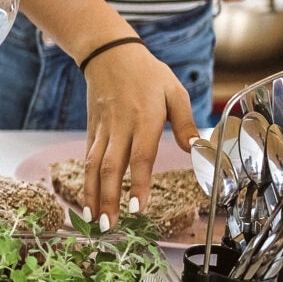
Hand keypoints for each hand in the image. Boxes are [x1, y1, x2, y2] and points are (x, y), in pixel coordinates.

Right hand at [81, 41, 198, 228]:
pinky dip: (85, 183)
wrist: (108, 54)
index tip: (138, 207)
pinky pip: (86, 160)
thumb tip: (197, 148)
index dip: (138, 183)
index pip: (140, 156)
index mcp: (144, 118)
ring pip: (92, 167)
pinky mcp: (91, 131)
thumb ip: (185, 121)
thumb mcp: (174, 91)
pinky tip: (88, 202)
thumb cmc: (147, 73)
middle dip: (109, 199)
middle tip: (110, 226)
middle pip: (110, 167)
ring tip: (95, 221)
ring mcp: (102, 130)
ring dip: (93, 196)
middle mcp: (120, 127)